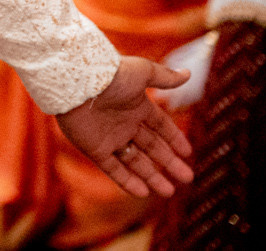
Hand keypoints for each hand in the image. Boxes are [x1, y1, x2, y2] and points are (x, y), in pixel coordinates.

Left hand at [56, 56, 194, 197]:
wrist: (77, 83)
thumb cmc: (111, 75)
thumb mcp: (143, 72)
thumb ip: (165, 77)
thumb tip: (188, 74)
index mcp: (136, 106)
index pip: (160, 126)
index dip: (174, 139)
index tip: (188, 153)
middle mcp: (124, 123)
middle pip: (151, 147)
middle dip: (169, 163)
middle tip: (187, 178)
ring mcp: (109, 137)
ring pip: (135, 162)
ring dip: (152, 177)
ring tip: (169, 192)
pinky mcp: (94, 149)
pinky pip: (113, 169)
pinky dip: (127, 181)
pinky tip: (144, 193)